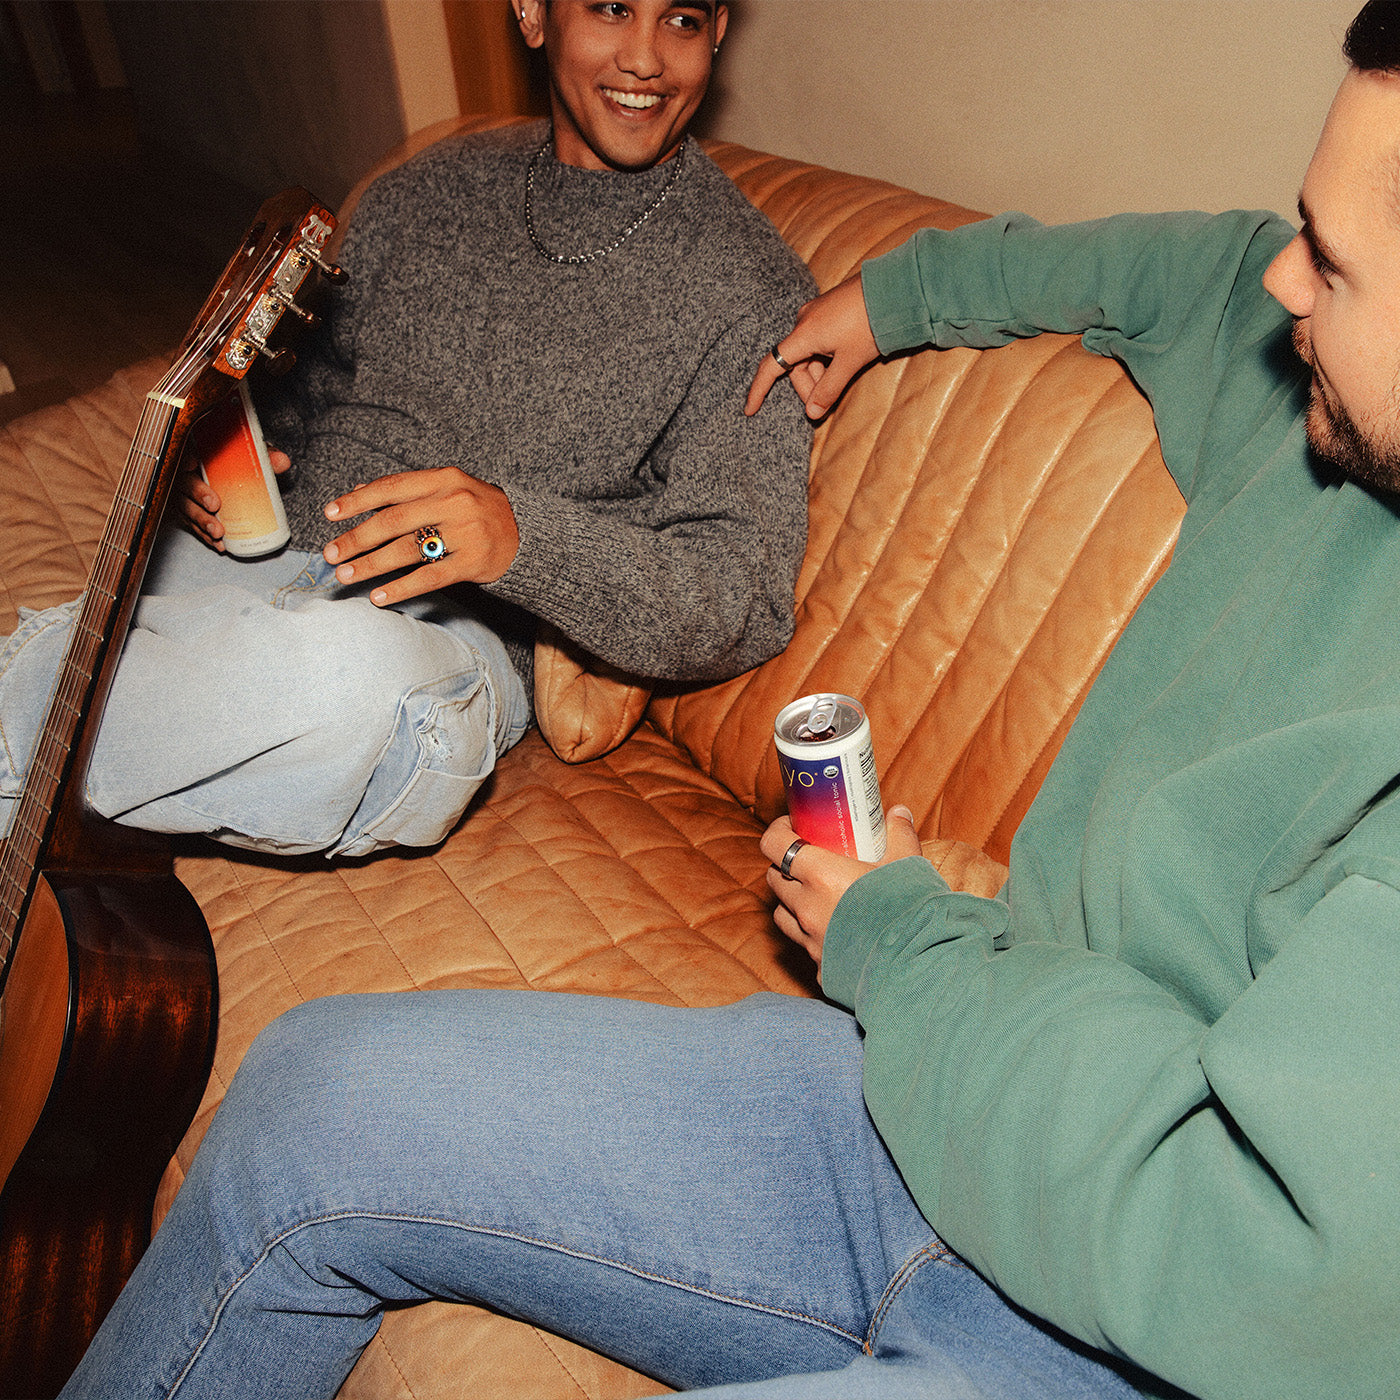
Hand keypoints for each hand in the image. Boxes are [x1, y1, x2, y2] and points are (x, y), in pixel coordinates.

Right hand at [179, 449, 290, 550]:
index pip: (183, 453)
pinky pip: (195, 527)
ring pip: (187, 509)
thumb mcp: (254, 458)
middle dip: (198, 495)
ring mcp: (187, 498)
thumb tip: (283, 462)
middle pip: (184, 485)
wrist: (240, 480)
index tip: (192, 463)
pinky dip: (206, 536)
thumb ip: (266, 457)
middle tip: (214, 505)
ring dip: (202, 522)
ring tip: (218, 532)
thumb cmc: (242, 464)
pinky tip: (218, 544)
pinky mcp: (192, 516)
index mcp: (198, 456)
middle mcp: (187, 476)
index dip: (183, 459)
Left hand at [321, 466, 519, 605]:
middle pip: (393, 521)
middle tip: (330, 554)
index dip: (356, 501)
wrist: (527, 532)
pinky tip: (378, 596)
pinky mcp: (473, 563)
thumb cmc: (477, 509)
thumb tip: (358, 492)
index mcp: (444, 478)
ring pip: (407, 551)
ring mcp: (465, 533)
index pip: (391, 487)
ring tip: (346, 575)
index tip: (330, 515)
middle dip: (357, 538)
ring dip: (371, 565)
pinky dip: (401, 588)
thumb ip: (407, 490)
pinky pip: (429, 578)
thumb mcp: (447, 488)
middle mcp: (454, 502)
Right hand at [745, 275, 880, 420]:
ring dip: (820, 373)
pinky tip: (843, 364)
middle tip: (826, 404)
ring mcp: (816, 313)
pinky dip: (826, 359)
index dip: (758, 390)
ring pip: (808, 354)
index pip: (772, 366)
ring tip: (842, 381)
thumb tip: (812, 414)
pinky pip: (818, 341)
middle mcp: (804, 321)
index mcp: (804, 334)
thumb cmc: (871, 323)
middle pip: (795, 364)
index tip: (750, 410)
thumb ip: (829, 389)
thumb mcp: (850, 361)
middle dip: (808, 386)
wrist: (893, 288)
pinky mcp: (828, 310)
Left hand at [761, 805, 921, 975]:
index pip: (774, 845)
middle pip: (775, 879)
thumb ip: (899, 834)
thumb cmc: (911, 910)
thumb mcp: (907, 864)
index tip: (791, 826)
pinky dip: (813, 936)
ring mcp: (810, 940)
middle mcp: (807, 908)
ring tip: (816, 897)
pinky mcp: (820, 967)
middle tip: (807, 862)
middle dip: (785, 867)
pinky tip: (836, 932)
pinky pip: (806, 946)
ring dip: (793, 902)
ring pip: (782, 914)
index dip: (778, 832)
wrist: (922, 964)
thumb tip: (898, 812)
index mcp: (820, 876)